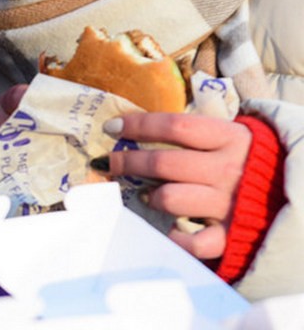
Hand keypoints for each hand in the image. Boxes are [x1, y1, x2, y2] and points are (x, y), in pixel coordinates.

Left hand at [101, 113, 251, 259]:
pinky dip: (176, 238)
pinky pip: (195, 242)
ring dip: (150, 196)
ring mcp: (230, 204)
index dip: (138, 125)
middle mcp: (228, 170)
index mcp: (230, 139)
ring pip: (171, 198)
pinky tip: (169, 230)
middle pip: (164, 162)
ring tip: (146, 194)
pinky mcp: (233, 235)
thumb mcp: (235, 137)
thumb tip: (141, 128)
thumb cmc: (257, 162)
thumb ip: (198, 134)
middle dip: (129, 161)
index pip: (174, 126)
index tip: (112, 127)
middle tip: (111, 162)